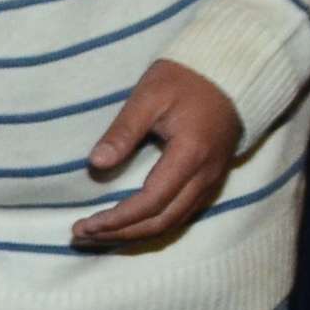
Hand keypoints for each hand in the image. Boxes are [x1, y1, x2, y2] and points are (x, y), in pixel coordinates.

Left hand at [71, 58, 243, 246]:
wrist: (227, 75)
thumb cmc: (184, 79)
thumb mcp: (148, 96)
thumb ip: (123, 132)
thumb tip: (95, 164)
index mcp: (190, 155)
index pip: (150, 203)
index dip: (117, 219)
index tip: (85, 225)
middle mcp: (205, 177)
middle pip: (161, 222)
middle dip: (120, 233)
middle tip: (82, 235)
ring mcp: (211, 182)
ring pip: (172, 223)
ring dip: (134, 234)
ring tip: (98, 235)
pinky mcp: (210, 181)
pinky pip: (181, 214)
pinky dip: (152, 225)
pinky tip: (128, 225)